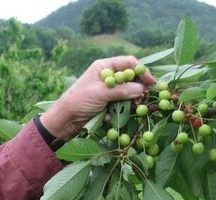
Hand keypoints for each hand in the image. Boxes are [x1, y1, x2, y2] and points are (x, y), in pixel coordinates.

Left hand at [41, 56, 155, 139]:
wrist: (64, 119)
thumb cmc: (79, 101)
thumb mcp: (101, 93)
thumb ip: (122, 90)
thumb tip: (142, 89)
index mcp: (103, 66)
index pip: (128, 63)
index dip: (141, 71)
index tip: (151, 82)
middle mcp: (106, 75)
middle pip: (130, 77)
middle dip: (138, 87)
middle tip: (146, 97)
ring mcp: (107, 89)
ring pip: (127, 92)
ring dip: (130, 100)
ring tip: (132, 108)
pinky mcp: (106, 102)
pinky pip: (120, 103)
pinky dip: (120, 110)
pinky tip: (112, 116)